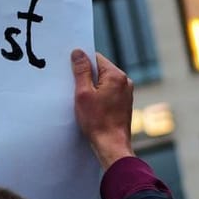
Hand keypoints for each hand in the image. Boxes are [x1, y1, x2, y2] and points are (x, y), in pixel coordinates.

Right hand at [71, 49, 133, 170]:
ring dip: (92, 87)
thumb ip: (81, 71)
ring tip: (82, 99)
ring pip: (104, 82)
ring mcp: (126, 93)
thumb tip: (78, 52)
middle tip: (74, 86)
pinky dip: (99, 95)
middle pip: (101, 70)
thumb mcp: (83, 93)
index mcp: (116, 75)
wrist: (112, 145)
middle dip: (86, 76)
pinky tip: (91, 106)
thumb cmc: (97, 121)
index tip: (71, 70)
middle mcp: (125, 82)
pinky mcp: (124, 103)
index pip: (96, 58)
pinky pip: (109, 92)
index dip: (82, 63)